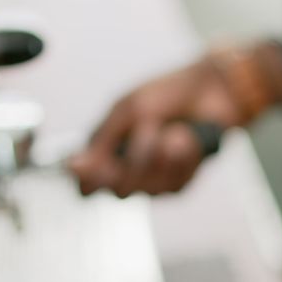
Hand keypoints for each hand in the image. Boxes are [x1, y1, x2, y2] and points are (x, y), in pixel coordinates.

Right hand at [68, 56, 245, 196]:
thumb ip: (102, 142)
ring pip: (150, 187)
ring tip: (172, 130)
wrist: (211, 90)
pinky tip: (187, 138)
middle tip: (149, 132)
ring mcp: (154, 180)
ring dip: (163, 153)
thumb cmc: (167, 95)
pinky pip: (176, 183)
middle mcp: (127, 171)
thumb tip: (71, 167)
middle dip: (136, 161)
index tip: (106, 163)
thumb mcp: (128, 111)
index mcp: (106, 151)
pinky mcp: (179, 183)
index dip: (92, 181)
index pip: (87, 185)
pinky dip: (183, 156)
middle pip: (120, 191)